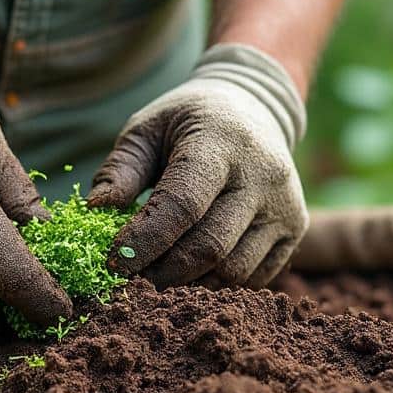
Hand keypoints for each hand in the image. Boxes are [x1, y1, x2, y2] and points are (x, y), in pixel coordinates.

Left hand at [88, 44, 308, 288]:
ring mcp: (286, 205)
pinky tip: (190, 272)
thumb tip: (96, 209)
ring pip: (234, 270)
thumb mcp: (148, 128)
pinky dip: (217, 284)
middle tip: (129, 281)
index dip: (145, 240)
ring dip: (190, 284)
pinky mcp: (297, 229)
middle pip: (209, 246)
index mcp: (222, 144)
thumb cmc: (188, 121)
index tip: (112, 262)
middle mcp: (264, 176)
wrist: (255, 108)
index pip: (183, 205)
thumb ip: (122, 168)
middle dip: (162, 273)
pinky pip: (254, 277)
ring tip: (157, 278)